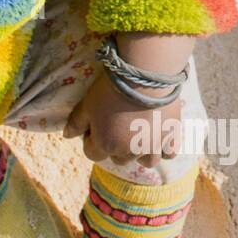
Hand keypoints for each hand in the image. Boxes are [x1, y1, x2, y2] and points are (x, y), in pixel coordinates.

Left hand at [64, 71, 182, 168]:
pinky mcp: (171, 137)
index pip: (92, 154)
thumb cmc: (111, 89)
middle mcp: (129, 152)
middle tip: (118, 124)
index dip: (91, 139)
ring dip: (140, 151)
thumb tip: (66, 136)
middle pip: (119, 159)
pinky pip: (168, 153)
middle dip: (116, 146)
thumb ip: (76, 122)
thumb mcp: (87, 104)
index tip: (96, 124)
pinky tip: (158, 134)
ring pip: (146, 161)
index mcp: (105, 145)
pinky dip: (164, 147)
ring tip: (139, 133)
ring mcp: (152, 147)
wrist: (144, 75)